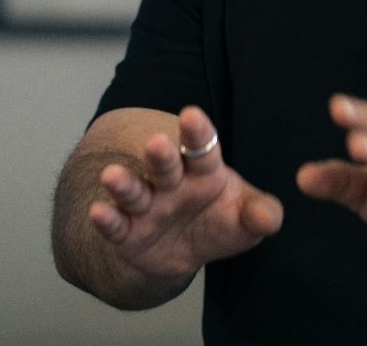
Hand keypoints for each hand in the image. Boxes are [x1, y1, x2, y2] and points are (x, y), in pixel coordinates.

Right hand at [89, 106, 283, 281]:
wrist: (184, 252)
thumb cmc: (218, 222)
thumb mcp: (245, 219)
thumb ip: (259, 215)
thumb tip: (268, 218)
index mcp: (202, 170)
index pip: (201, 148)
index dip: (197, 132)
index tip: (192, 115)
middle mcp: (170, 182)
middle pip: (164, 164)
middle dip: (160, 154)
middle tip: (157, 143)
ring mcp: (145, 205)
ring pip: (133, 191)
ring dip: (123, 183)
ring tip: (111, 175)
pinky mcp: (126, 232)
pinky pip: (115, 225)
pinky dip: (106, 220)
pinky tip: (97, 212)